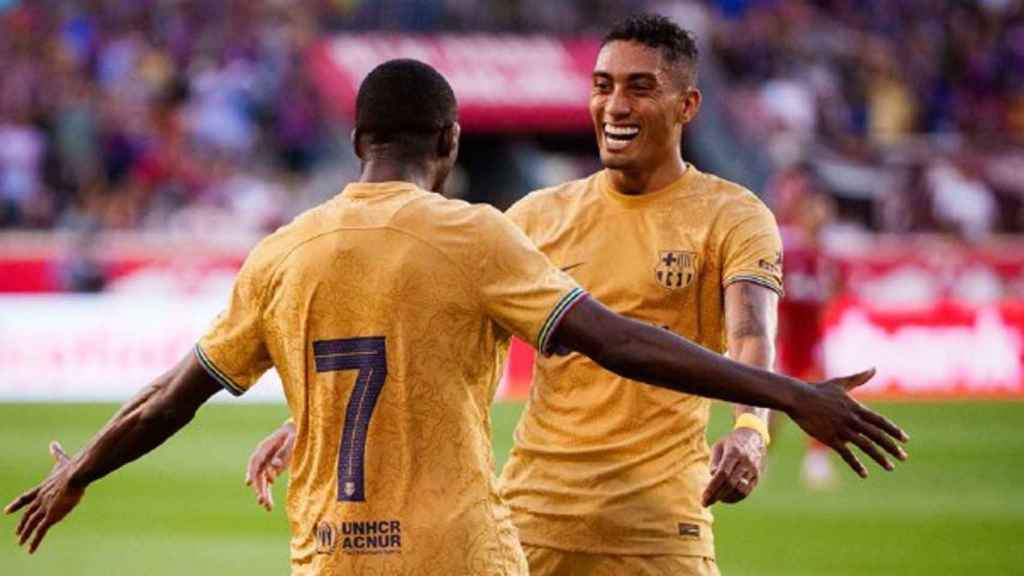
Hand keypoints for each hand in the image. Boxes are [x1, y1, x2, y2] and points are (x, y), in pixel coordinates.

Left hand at [5, 441, 84, 553]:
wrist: (76, 475)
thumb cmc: (71, 468)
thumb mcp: (62, 461)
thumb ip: (57, 454)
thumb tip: (52, 443)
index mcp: (42, 488)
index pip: (26, 498)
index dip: (16, 505)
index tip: (6, 511)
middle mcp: (40, 499)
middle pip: (28, 514)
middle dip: (22, 524)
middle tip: (17, 534)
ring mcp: (44, 508)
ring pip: (31, 524)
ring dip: (25, 535)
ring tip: (21, 543)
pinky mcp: (50, 516)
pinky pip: (40, 532)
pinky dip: (34, 541)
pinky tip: (30, 550)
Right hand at [245, 421, 295, 510]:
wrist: (296, 431)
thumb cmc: (294, 434)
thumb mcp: (292, 439)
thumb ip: (283, 451)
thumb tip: (274, 465)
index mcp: (264, 447)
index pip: (255, 461)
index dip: (251, 472)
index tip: (248, 482)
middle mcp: (262, 458)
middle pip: (257, 474)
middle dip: (259, 487)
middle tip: (261, 500)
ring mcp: (266, 465)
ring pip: (261, 482)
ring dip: (263, 494)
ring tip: (266, 506)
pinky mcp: (272, 471)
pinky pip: (267, 484)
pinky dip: (267, 494)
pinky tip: (268, 506)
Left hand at [702, 427, 765, 506]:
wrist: (754, 435)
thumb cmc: (732, 441)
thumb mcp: (719, 445)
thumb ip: (714, 461)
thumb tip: (712, 476)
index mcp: (734, 452)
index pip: (722, 474)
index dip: (712, 488)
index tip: (704, 498)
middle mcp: (746, 462)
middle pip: (730, 484)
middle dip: (716, 495)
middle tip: (705, 503)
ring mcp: (753, 470)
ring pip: (740, 490)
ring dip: (726, 498)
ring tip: (715, 499)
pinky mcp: (757, 476)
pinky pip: (747, 491)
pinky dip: (736, 497)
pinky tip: (726, 498)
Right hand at [789, 369, 909, 477]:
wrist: (798, 398)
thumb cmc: (818, 390)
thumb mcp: (841, 383)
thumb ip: (859, 378)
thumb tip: (874, 368)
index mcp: (856, 408)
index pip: (879, 421)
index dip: (893, 430)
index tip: (905, 440)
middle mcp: (852, 419)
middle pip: (877, 435)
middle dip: (891, 447)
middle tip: (903, 457)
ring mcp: (841, 429)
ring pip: (865, 445)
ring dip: (879, 457)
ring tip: (890, 467)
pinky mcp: (830, 438)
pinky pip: (846, 454)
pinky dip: (856, 464)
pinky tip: (864, 474)